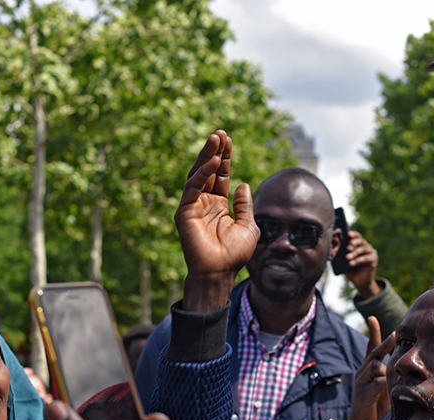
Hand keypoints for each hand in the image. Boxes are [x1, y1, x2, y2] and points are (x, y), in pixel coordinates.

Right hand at [174, 130, 259, 311]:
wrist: (220, 272)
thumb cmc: (234, 255)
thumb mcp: (248, 226)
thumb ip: (245, 205)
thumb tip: (243, 184)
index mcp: (218, 205)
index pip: (220, 176)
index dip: (225, 158)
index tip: (229, 141)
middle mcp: (204, 203)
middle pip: (209, 171)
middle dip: (215, 152)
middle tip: (221, 133)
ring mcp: (193, 206)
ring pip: (198, 175)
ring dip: (207, 156)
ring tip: (216, 139)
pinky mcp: (185, 212)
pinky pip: (193, 187)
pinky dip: (203, 174)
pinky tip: (213, 162)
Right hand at [342, 316, 392, 419]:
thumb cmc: (376, 403)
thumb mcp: (385, 387)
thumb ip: (392, 376)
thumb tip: (408, 367)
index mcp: (368, 369)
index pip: (370, 347)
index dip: (373, 332)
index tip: (372, 317)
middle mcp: (362, 372)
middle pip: (373, 352)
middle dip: (384, 343)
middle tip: (394, 335)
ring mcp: (361, 382)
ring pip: (374, 366)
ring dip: (386, 369)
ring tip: (393, 378)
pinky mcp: (363, 394)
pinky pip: (375, 383)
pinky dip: (384, 383)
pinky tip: (389, 387)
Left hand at [343, 230, 379, 297]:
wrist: (359, 281)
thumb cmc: (351, 269)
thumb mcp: (345, 261)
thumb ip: (343, 254)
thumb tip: (337, 248)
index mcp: (359, 244)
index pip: (357, 236)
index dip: (353, 234)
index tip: (348, 234)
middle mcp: (367, 246)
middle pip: (361, 241)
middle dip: (354, 243)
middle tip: (347, 247)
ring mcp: (371, 252)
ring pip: (363, 249)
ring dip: (355, 253)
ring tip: (347, 257)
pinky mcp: (374, 259)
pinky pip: (366, 258)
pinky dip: (358, 260)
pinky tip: (351, 263)